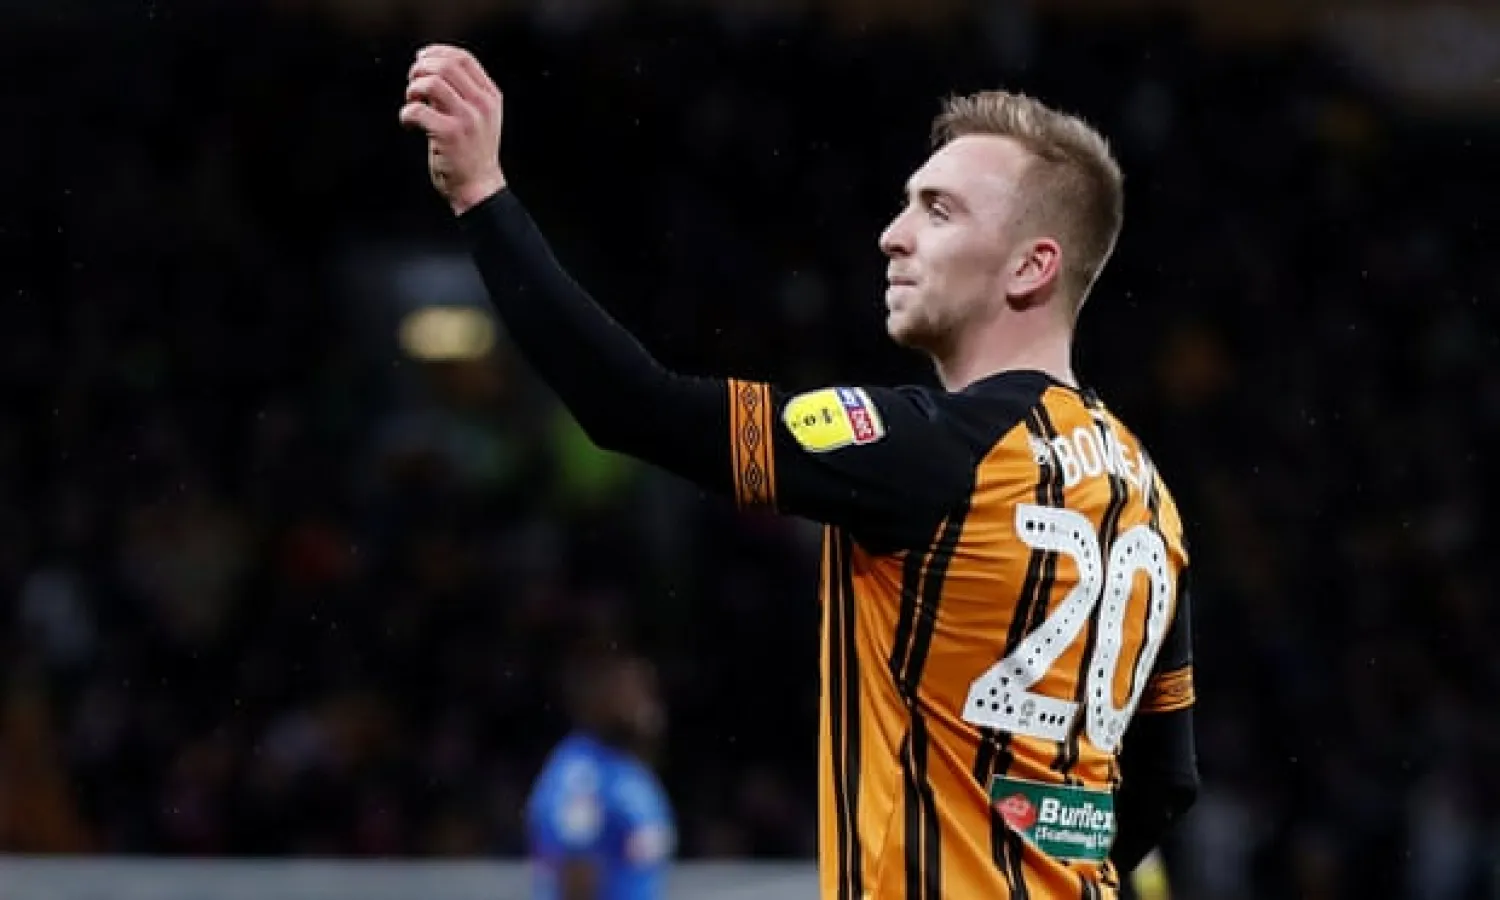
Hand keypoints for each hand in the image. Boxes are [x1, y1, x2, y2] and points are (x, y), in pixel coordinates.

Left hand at [400, 44, 507, 214]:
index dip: (437, 52)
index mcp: (490, 97)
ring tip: (412, 104)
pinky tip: (409, 125)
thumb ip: (463, 93)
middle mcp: (482, 105)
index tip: (421, 59)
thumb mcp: (480, 117)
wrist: (478, 188)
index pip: (463, 58)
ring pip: (430, 83)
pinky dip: (405, 115)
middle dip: (420, 69)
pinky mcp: (449, 134)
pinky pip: (416, 110)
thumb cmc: (472, 152)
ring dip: (412, 90)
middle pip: (445, 65)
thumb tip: (428, 68)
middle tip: (412, 85)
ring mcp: (467, 119)